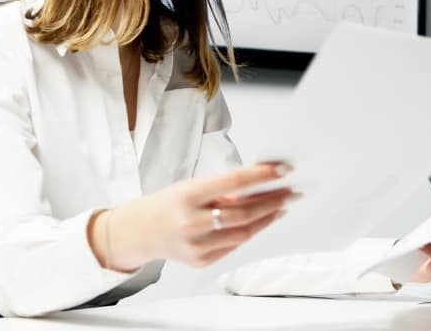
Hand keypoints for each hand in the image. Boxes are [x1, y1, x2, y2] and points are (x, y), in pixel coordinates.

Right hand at [89, 163, 292, 270]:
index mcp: (188, 195)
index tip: (283, 170)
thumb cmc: (166, 204)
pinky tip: (260, 222)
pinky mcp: (200, 260)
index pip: (233, 183)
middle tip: (291, 191)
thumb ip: (221, 189)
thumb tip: (258, 185)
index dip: (262, 176)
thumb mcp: (189, 187)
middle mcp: (191, 222)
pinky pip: (233, 245)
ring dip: (267, 218)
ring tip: (282, 206)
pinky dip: (249, 233)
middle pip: (244, 212)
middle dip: (272, 200)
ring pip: (244, 232)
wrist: (139, 232)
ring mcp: (196, 245)